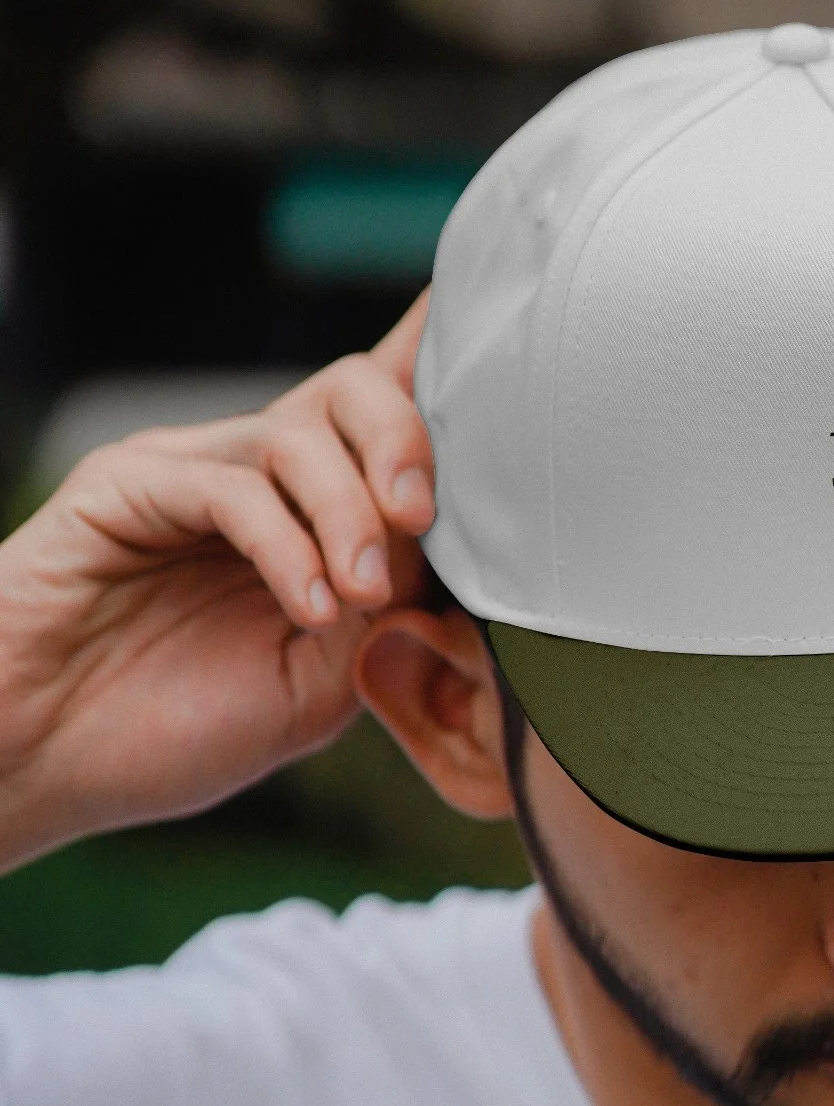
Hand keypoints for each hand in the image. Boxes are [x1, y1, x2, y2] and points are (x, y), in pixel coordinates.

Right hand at [0, 291, 433, 871]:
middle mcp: (258, 471)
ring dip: (349, 512)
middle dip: (408, 441)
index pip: (387, 416)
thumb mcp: (325, 680)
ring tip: (356, 595)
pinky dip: (287, 544)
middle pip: (355, 388)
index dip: (442, 361)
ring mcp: (192, 469)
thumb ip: (391, 608)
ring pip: (301, 432)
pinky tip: (308, 607)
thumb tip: (462, 551)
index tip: (514, 338)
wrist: (43, 767)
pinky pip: (234, 485)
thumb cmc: (181, 730)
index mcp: (313, 510)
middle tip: (419, 516)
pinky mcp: (129, 484)